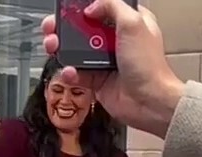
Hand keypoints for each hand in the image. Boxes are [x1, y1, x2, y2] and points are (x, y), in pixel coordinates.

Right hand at [41, 0, 185, 137]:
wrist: (148, 101)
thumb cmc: (149, 66)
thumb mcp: (134, 23)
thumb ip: (112, 6)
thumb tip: (92, 7)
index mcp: (129, 22)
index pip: (102, 8)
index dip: (84, 8)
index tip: (69, 10)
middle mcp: (117, 40)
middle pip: (84, 28)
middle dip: (64, 28)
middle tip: (52, 29)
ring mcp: (106, 61)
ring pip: (76, 51)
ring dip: (62, 48)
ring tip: (54, 47)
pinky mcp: (97, 80)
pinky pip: (77, 73)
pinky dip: (70, 72)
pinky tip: (70, 72)